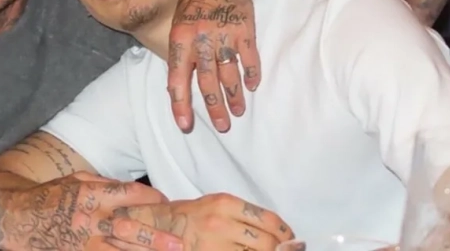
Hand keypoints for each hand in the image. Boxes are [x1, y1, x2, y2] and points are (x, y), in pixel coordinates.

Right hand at [0, 171, 183, 250]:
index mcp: (91, 194)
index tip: (165, 202)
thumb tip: (129, 188)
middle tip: (178, 243)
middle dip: (155, 237)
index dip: (150, 198)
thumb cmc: (48, 196)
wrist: (16, 218)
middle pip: (128, 229)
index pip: (128, 194)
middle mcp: (89, 218)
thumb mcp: (74, 180)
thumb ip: (102, 183)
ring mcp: (83, 241)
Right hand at [121, 194, 292, 250]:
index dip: (285, 233)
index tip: (291, 239)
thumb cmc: (191, 216)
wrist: (158, 225)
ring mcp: (214, 244)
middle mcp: (221, 223)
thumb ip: (244, 216)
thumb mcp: (216, 206)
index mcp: (225, 203)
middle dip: (281, 249)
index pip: (268, 219)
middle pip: (266, 242)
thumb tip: (277, 233)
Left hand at [167, 0, 258, 132]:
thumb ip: (180, 53)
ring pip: (229, 73)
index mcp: (179, 40)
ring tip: (238, 111)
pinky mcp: (244, 29)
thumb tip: (178, 86)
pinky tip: (252, 86)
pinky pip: (249, 58)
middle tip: (222, 126)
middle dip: (214, 107)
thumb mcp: (178, 25)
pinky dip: (251, 74)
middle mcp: (200, 40)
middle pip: (207, 82)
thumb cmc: (193, 3)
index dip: (180, 104)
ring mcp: (223, 35)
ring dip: (234, 95)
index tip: (185, 125)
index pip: (177, 79)